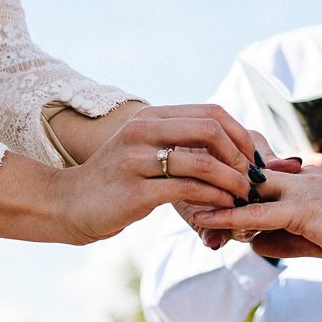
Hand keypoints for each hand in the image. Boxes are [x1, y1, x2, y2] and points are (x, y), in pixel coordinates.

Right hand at [0, 104, 260, 244]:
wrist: (68, 204)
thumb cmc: (114, 181)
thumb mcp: (143, 150)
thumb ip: (177, 142)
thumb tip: (225, 143)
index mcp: (149, 118)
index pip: (210, 112)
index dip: (239, 133)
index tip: (253, 157)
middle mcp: (142, 131)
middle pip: (210, 130)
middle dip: (240, 155)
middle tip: (252, 177)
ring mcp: (137, 160)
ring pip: (202, 162)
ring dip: (232, 181)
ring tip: (243, 196)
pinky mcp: (136, 191)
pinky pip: (188, 190)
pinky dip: (213, 199)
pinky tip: (223, 208)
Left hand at [189, 165, 321, 272]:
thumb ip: (288, 239)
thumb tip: (254, 242)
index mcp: (308, 182)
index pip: (260, 180)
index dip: (232, 188)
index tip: (202, 193)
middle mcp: (301, 179)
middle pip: (245, 177)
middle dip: (215, 186)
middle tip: (182, 194)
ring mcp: (302, 191)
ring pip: (245, 191)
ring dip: (213, 199)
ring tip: (180, 206)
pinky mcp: (304, 210)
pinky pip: (256, 213)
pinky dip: (227, 217)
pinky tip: (204, 222)